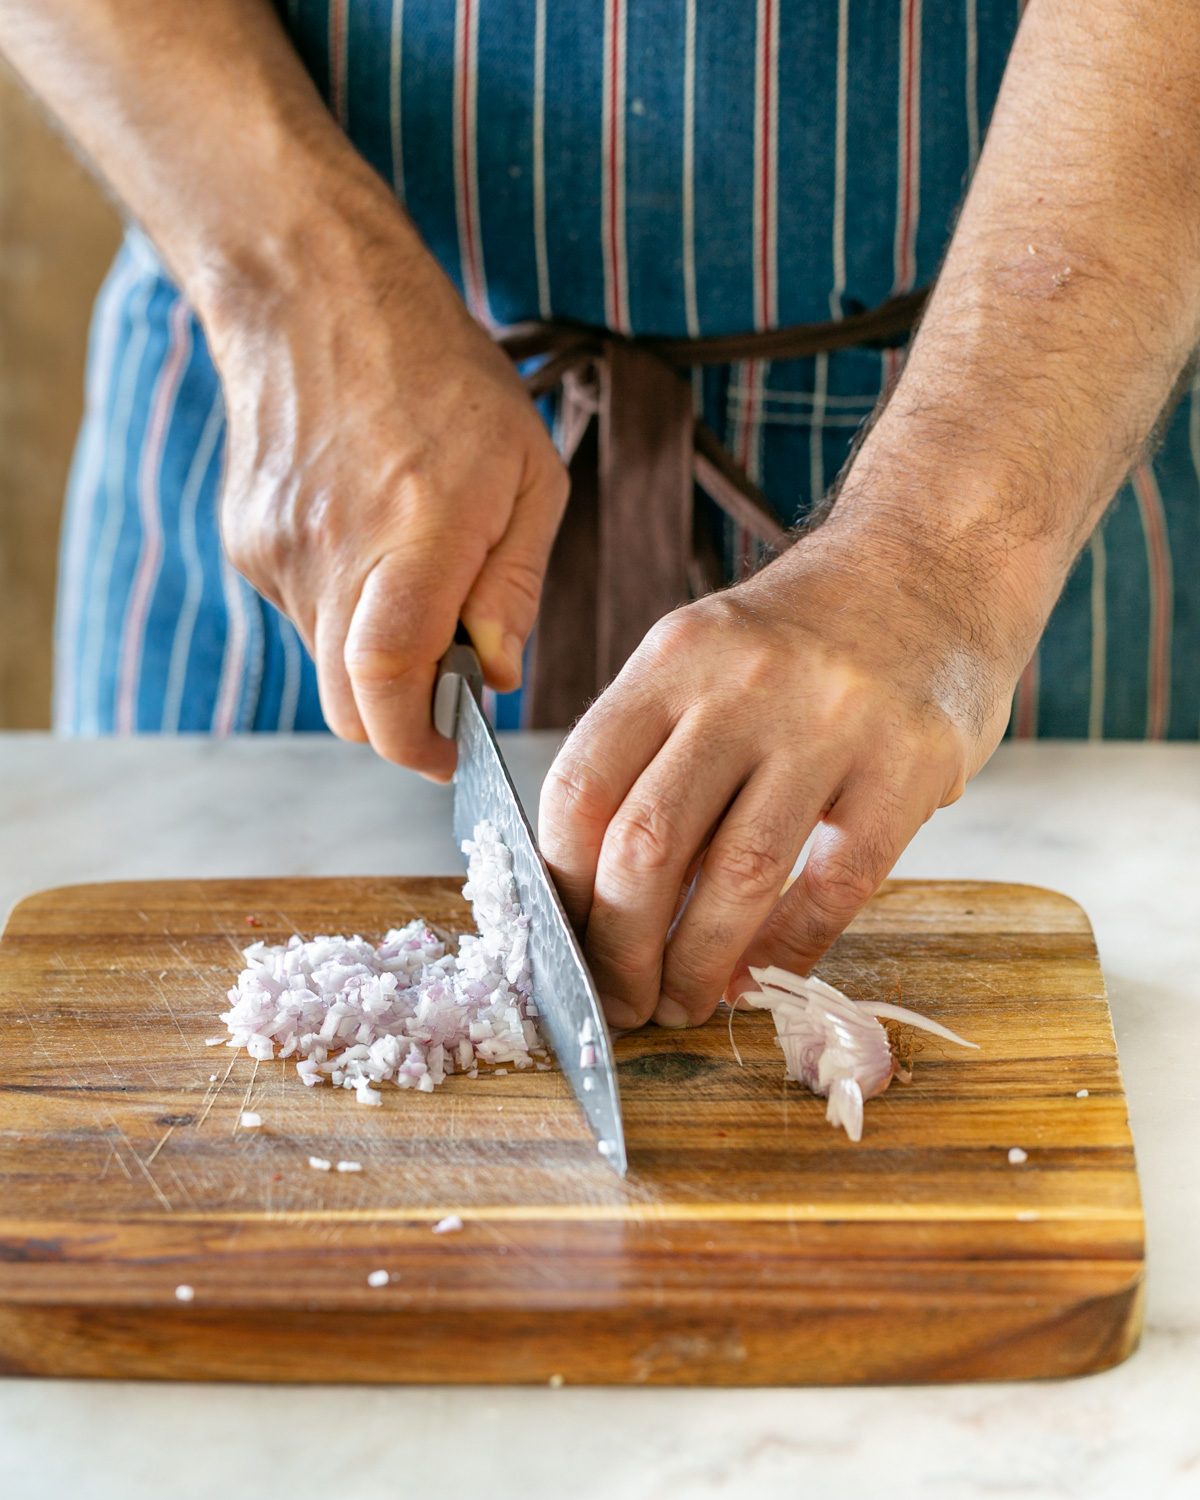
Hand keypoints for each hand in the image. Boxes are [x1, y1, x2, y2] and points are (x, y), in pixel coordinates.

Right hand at [213, 197, 567, 777]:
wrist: (315, 294)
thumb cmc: (443, 375)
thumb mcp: (527, 472)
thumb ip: (513, 586)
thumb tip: (496, 673)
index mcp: (415, 537)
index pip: (388, 685)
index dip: (417, 744)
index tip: (451, 757)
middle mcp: (333, 556)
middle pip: (350, 703)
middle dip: (402, 718)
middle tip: (449, 685)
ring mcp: (277, 553)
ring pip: (326, 662)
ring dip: (375, 656)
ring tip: (412, 572)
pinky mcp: (247, 543)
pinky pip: (302, 614)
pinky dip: (343, 609)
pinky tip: (368, 538)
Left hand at [539, 515, 1030, 1029]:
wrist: (934, 562)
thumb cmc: (803, 632)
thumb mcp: (707, 655)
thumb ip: (654, 751)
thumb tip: (599, 892)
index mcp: (674, 657)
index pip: (581, 787)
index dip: (559, 885)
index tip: (563, 941)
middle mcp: (743, 682)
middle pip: (645, 843)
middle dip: (617, 948)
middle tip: (620, 999)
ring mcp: (832, 721)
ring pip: (737, 877)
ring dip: (696, 964)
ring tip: (682, 1004)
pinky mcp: (909, 766)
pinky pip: (833, 888)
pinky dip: (787, 950)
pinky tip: (762, 977)